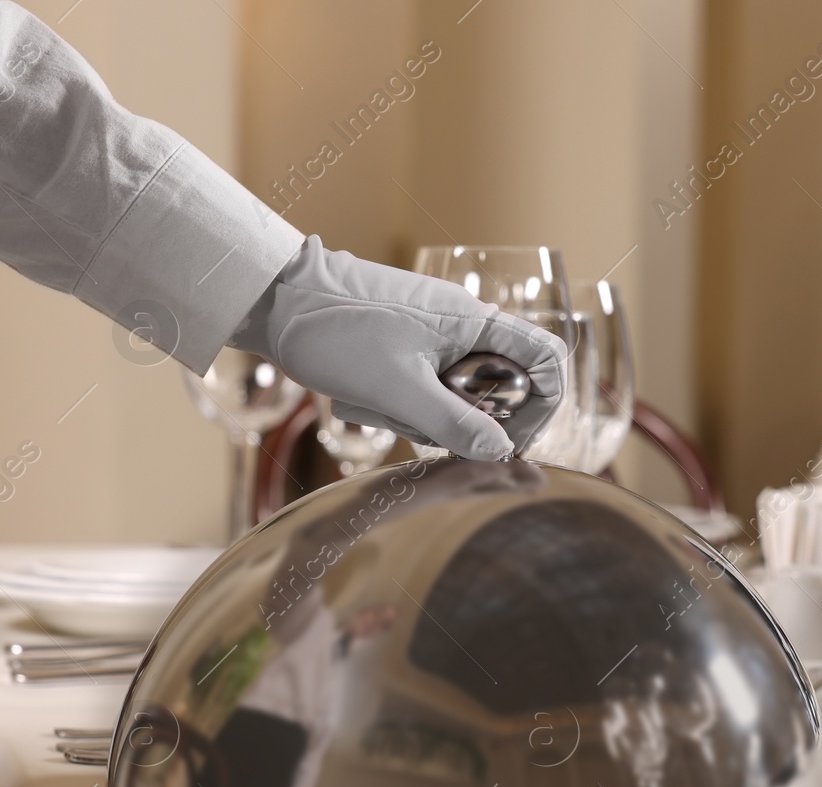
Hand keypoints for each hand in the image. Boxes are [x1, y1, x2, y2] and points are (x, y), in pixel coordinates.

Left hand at [231, 236, 564, 459]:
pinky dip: (409, 407)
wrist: (274, 298)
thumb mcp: (397, 388)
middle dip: (472, 420)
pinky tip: (372, 403)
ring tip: (387, 412)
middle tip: (434, 435)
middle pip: (505, 387)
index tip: (509, 440)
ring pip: (463, 395)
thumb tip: (502, 453)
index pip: (547, 360)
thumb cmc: (334, 330)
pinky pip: (431, 390)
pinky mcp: (410, 348)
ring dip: (432, 417)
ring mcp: (437, 336)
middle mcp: (465, 326)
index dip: (542, 406)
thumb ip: (454, 423)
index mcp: (475, 322)